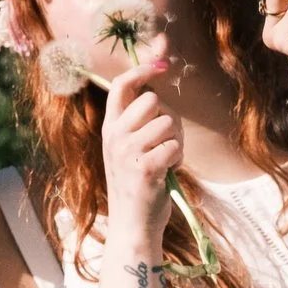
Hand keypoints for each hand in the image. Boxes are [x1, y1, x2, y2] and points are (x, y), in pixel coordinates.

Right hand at [99, 57, 177, 256]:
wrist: (132, 225)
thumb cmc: (137, 183)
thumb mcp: (130, 147)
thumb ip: (141, 116)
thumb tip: (157, 75)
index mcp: (110, 128)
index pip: (121, 85)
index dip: (143, 69)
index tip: (162, 63)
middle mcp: (114, 137)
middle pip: (153, 101)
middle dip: (168, 118)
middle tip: (164, 140)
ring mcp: (127, 153)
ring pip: (168, 123)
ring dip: (176, 141)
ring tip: (165, 159)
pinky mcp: (145, 168)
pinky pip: (174, 146)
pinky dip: (178, 158)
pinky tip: (167, 171)